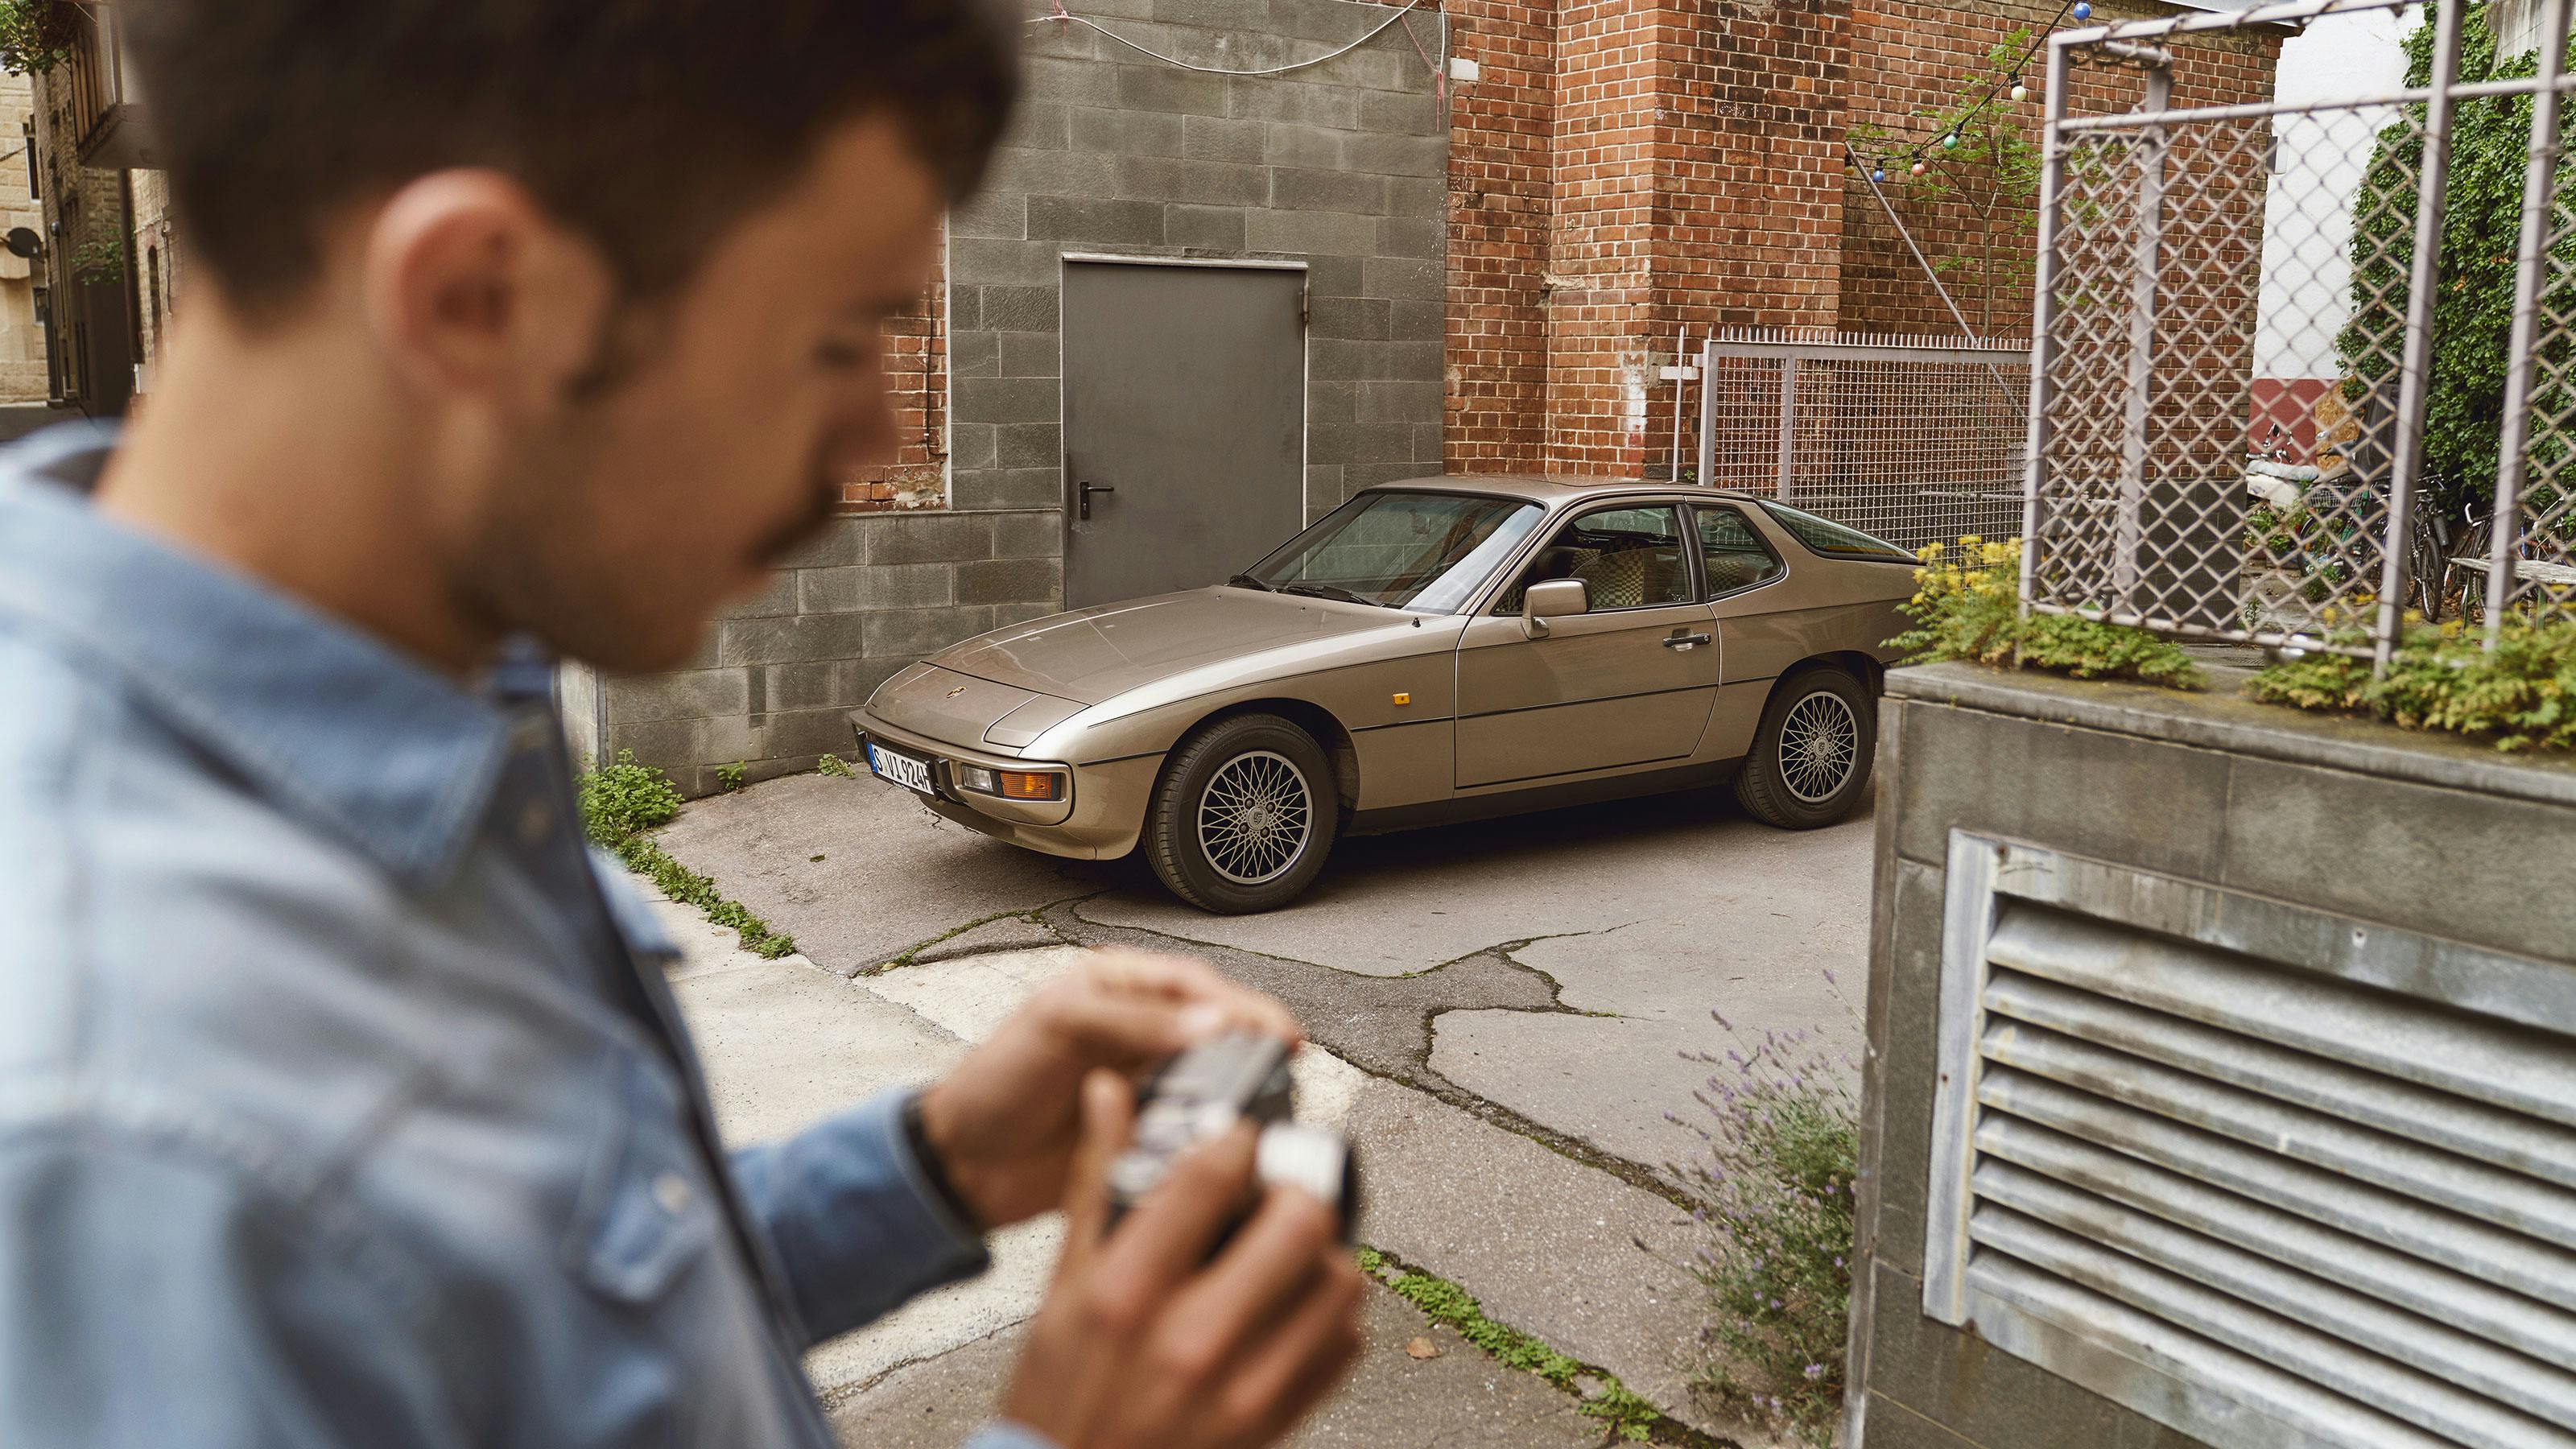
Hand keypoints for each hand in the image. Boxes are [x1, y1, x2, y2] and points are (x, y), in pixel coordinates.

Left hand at [915, 948, 1298, 1228]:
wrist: (963, 1163)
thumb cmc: (994, 1081)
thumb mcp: (1057, 1027)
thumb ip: (1130, 1020)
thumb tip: (1207, 1022)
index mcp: (1119, 988)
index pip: (1195, 985)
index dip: (1241, 1005)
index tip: (1276, 1030)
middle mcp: (1139, 1033)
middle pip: (1216, 1032)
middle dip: (1252, 1046)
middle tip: (1283, 1066)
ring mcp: (1146, 1085)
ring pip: (1213, 1082)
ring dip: (1236, 1092)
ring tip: (1259, 1104)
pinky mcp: (1147, 1135)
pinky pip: (1193, 1131)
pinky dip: (1212, 1136)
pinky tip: (1223, 1143)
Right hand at [999, 1070, 1364, 1448]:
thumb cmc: (1058, 1392)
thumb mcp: (1061, 1285)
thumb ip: (1096, 1184)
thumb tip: (1108, 1093)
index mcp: (1127, 1292)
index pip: (1210, 1175)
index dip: (1235, 1138)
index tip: (1236, 1140)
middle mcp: (1190, 1338)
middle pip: (1300, 1221)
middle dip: (1295, 1191)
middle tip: (1275, 1194)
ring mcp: (1242, 1387)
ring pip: (1339, 1282)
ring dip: (1324, 1254)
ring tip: (1289, 1252)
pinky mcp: (1275, 1421)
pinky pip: (1345, 1347)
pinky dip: (1333, 1317)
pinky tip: (1294, 1308)